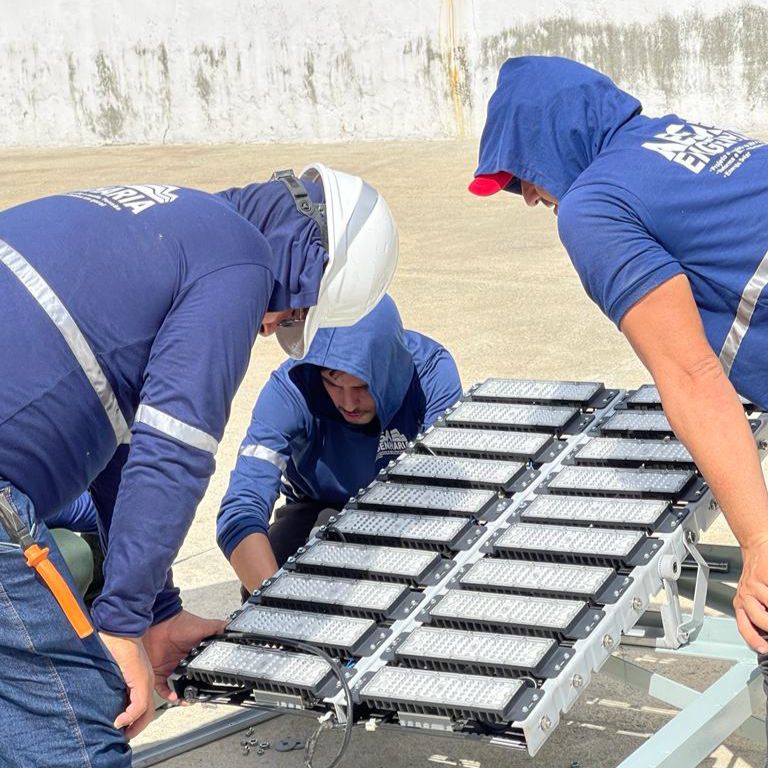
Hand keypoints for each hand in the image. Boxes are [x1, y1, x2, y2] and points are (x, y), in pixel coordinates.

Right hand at [99, 632, 155, 738]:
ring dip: (134, 725)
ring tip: (122, 733)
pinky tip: (120, 721)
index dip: (134, 721)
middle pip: (147, 713)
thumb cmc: (114, 645)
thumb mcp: (113, 670)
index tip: (122, 729)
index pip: (143, 707)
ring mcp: (144, 680)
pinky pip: (140, 704)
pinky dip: (130, 716)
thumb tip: (102, 699)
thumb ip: (113, 685)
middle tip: (123, 736)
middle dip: (135, 728)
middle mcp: (145, 681)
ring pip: (145, 711)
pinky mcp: (140, 679)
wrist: (119, 628)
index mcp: (140, 679)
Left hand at [142, 610, 225, 701]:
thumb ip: (218, 628)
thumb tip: (233, 629)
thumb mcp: (204, 626)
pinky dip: (167, 694)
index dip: (204, 682)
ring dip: (180, 696)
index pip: (200, 672)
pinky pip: (161, 688)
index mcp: (193, 655)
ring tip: (186, 699)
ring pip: (175, 688)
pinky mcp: (157, 671)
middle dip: (192, 692)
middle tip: (196, 697)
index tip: (208, 689)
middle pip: (188, 683)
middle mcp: (182, 663)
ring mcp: (170, 668)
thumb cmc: (181, 623)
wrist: (160, 622)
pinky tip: (174, 695)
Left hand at [734, 537, 767, 652]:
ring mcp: (755, 584)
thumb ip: (761, 615)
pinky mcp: (765, 574)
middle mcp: (745, 594)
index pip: (746, 628)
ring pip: (767, 605)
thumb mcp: (757, 596)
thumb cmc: (761, 574)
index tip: (764, 650)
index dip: (755, 641)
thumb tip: (765, 635)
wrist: (759, 545)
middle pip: (758, 619)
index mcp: (742, 603)